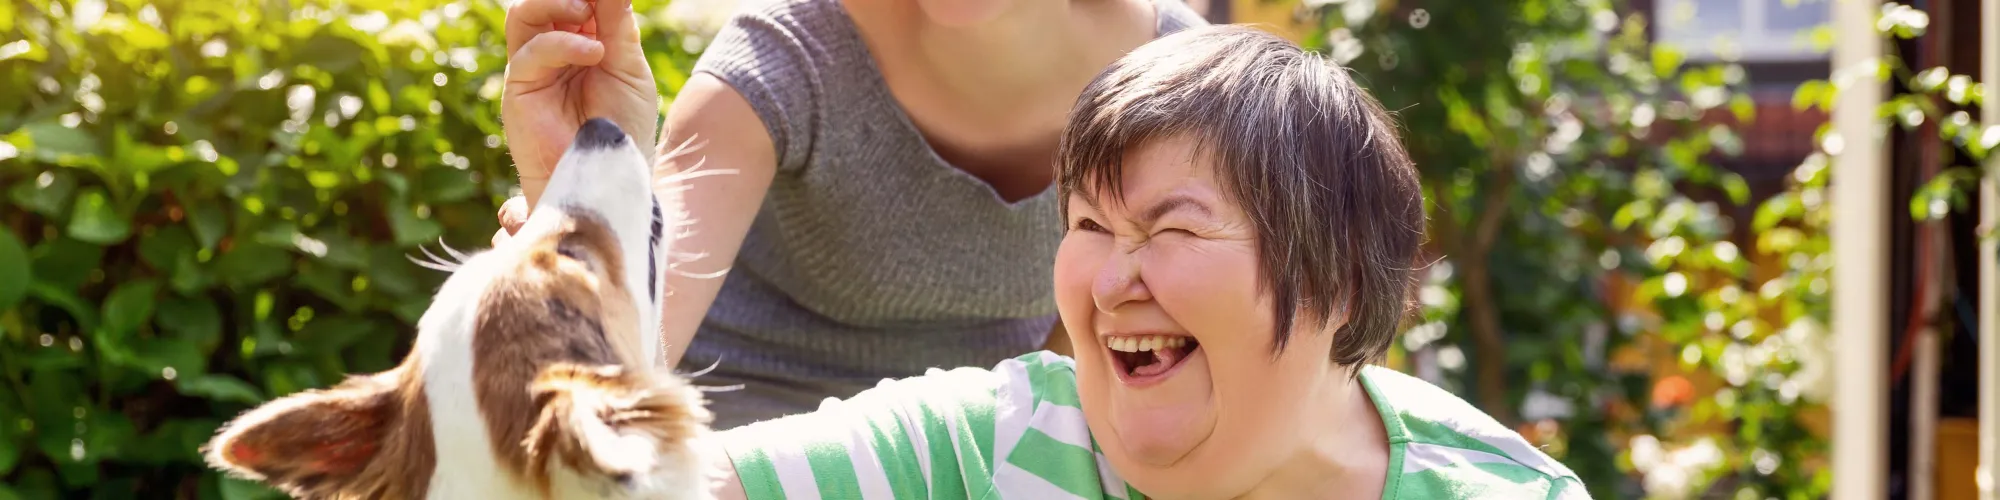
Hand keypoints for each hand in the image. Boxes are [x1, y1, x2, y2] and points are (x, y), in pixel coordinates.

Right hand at [501, 0, 659, 210]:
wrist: (608, 175)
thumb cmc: (622, 129)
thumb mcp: (629, 69)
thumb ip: (618, 26)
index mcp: (581, 41)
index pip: (575, 1)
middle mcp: (552, 50)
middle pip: (542, 1)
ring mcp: (533, 67)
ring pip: (523, 13)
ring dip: (555, 2)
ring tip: (586, 9)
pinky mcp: (520, 89)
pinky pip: (530, 51)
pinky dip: (563, 42)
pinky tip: (594, 52)